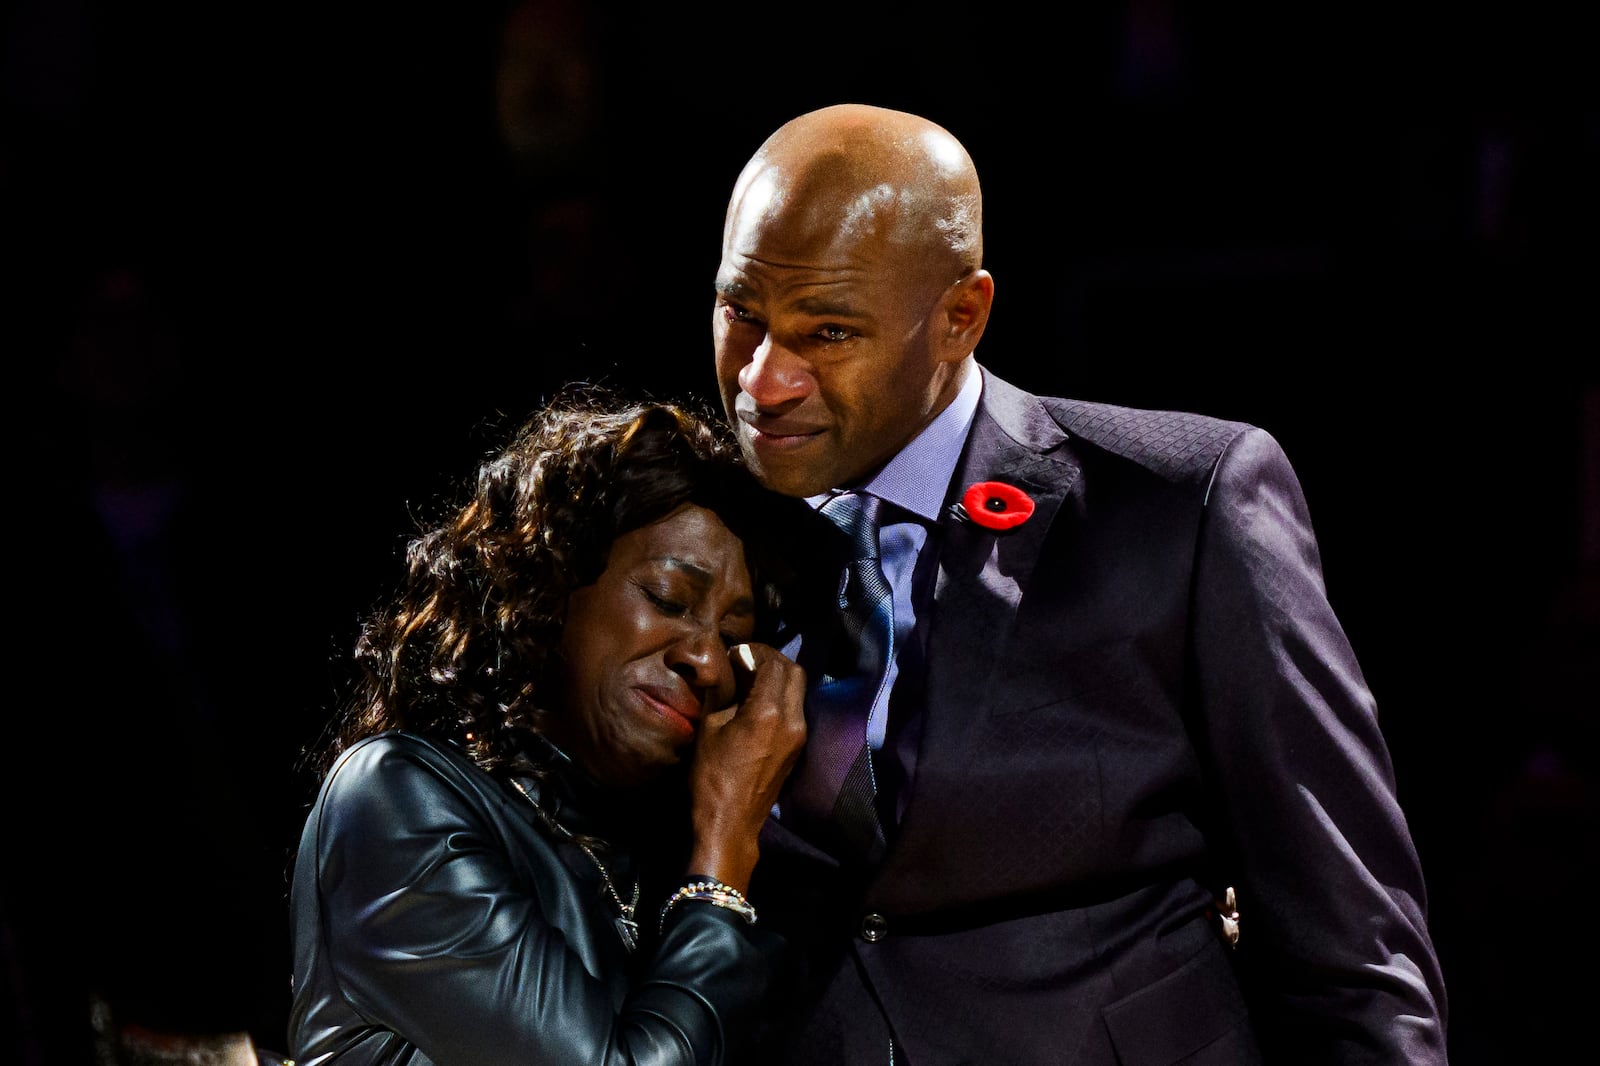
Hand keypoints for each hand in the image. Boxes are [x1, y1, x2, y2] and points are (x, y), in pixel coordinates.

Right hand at [685, 642, 805, 892]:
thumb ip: (721, 692)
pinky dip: (780, 697)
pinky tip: (756, 703)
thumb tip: (724, 666)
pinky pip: (795, 709)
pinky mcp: (797, 748)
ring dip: (777, 678)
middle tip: (745, 662)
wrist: (730, 824)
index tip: (733, 655)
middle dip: (770, 660)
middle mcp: (793, 720)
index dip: (754, 652)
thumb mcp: (708, 728)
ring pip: (797, 690)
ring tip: (749, 680)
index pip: (773, 663)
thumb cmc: (712, 778)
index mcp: (769, 712)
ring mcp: (799, 735)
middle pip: (793, 672)